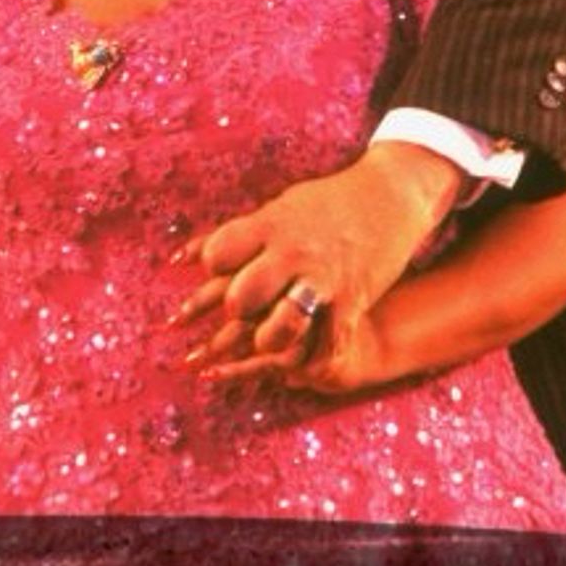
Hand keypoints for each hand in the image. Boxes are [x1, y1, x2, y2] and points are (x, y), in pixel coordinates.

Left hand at [173, 141, 461, 384]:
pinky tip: (303, 368)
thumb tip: (177, 259)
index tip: (218, 270)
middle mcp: (293, 253)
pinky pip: (327, 342)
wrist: (389, 197)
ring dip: (269, 340)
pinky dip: (313, 361)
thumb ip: (231, 236)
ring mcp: (322, 279)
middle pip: (243, 295)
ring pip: (282, 325)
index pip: (220, 254)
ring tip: (266, 341)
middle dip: (235, 310)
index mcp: (270, 226)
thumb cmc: (324, 204)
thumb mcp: (277, 209)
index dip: (212, 266)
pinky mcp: (350, 300)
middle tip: (240, 311)